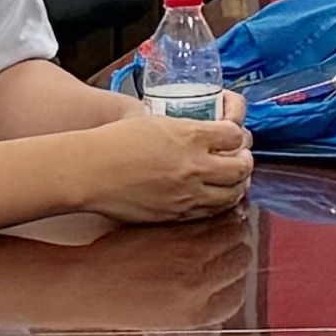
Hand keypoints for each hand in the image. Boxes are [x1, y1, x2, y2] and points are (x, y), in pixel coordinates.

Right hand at [86, 105, 251, 222]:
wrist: (90, 171)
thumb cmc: (115, 142)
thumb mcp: (156, 121)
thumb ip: (186, 129)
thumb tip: (207, 133)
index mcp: (190, 136)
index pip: (235, 135)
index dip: (239, 135)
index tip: (234, 135)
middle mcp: (194, 166)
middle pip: (242, 167)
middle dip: (246, 161)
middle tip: (241, 158)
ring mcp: (187, 193)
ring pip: (232, 194)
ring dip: (238, 185)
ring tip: (232, 179)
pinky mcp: (176, 214)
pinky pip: (211, 212)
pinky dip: (220, 203)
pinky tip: (214, 196)